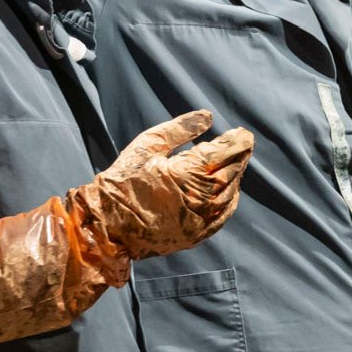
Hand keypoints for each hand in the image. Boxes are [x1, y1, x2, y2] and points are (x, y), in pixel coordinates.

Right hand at [77, 110, 254, 258]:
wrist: (108, 224)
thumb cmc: (124, 180)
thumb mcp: (148, 145)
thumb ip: (180, 129)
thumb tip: (208, 117)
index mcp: (189, 172)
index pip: (225, 152)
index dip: (238, 141)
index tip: (243, 134)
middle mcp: (201, 197)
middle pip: (232, 171)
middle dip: (240, 156)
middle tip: (243, 145)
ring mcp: (201, 219)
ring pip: (231, 193)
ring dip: (236, 176)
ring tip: (235, 163)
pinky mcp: (197, 235)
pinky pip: (223, 214)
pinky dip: (230, 199)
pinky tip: (229, 189)